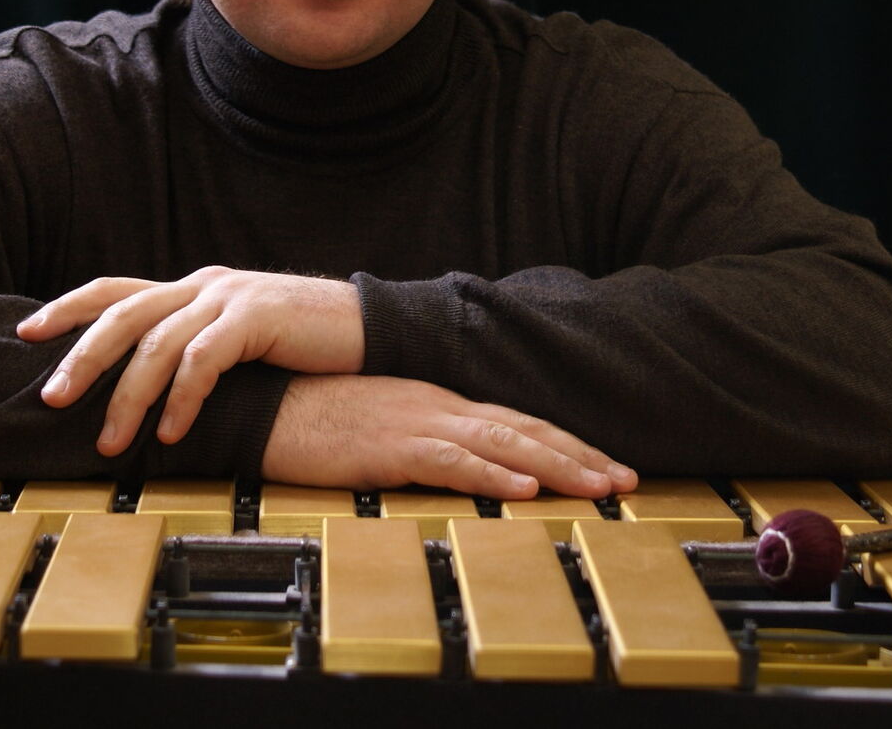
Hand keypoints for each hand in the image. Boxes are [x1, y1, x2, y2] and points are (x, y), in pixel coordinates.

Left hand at [17, 267, 364, 454]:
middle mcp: (203, 285)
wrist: (369, 329)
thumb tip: (146, 389)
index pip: (115, 290)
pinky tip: (172, 433)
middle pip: (122, 314)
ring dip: (128, 396)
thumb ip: (196, 348)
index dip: (67, 309)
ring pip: (157, 343)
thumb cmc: (303, 345)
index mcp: (193, 288)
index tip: (25, 332)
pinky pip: (204, 361)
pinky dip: (182, 400)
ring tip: (111, 441)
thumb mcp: (238, 340)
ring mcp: (229, 298)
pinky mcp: (256, 318)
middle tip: (50, 398)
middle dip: (81, 357)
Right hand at [261, 374, 637, 499]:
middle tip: (627, 481)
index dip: (565, 444)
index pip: (516, 421)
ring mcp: (417, 423)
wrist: (263, 403)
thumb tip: (459, 464)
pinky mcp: (390, 447)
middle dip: (581, 456)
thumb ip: (419, 440)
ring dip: (557, 467)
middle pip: (525, 429)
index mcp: (437, 402)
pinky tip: (524, 489)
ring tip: (599, 489)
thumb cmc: (314, 417)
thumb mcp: (379, 426)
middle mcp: (438, 406)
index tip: (605, 465)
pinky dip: (493, 474)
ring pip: (504, 444)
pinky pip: (452, 461)